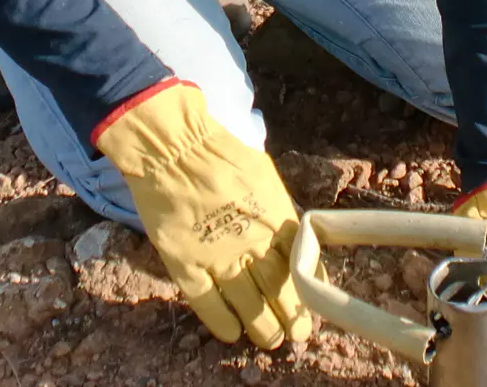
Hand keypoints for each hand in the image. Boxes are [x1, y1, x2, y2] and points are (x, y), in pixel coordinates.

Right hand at [92, 79, 311, 348]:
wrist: (173, 146)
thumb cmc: (220, 152)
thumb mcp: (264, 177)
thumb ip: (278, 210)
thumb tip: (291, 236)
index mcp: (277, 219)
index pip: (301, 265)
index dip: (308, 290)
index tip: (313, 306)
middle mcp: (253, 243)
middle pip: (279, 291)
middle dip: (292, 317)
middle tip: (298, 335)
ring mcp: (219, 256)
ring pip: (248, 305)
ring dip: (263, 327)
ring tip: (271, 341)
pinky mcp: (187, 264)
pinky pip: (208, 303)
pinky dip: (222, 322)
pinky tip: (232, 334)